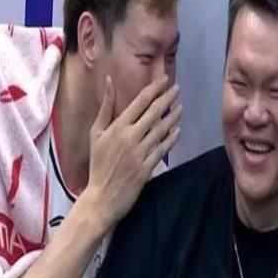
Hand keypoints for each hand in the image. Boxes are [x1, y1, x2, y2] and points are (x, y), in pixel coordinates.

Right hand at [82, 75, 181, 228]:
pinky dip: (172, 138)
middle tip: (177, 89)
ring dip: (173, 117)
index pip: (140, 102)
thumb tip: (109, 81)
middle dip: (168, 98)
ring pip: (162, 129)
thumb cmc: (98, 164)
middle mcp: (130, 137)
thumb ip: (105, 108)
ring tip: (181, 107)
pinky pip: (163, 149)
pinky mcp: (148, 166)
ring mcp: (140, 152)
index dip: (154, 89)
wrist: (102, 197)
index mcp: (117, 127)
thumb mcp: (96, 134)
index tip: (165, 80)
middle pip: (154, 113)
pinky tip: (178, 130)